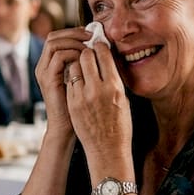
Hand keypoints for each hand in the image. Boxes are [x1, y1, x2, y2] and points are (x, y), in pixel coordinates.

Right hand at [33, 27, 93, 137]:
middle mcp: (43, 67)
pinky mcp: (48, 80)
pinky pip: (59, 56)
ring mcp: (44, 73)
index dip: (73, 32)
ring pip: (54, 43)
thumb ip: (83, 64)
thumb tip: (98, 46)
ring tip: (89, 47)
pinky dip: (73, 53)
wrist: (68, 129)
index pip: (57, 38)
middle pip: (53, 36)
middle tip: (90, 36)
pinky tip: (85, 60)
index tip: (91, 34)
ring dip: (74, 41)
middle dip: (73, 32)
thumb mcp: (81, 80)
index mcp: (50, 65)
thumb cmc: (79, 107)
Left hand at [65, 40, 131, 163]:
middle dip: (87, 51)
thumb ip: (114, 80)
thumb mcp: (123, 99)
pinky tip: (78, 81)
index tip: (99, 45)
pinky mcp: (72, 103)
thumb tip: (107, 61)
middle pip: (86, 56)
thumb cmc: (119, 125)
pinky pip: (70, 81)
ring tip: (83, 67)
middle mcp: (97, 89)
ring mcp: (82, 96)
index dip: (100, 46)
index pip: (103, 54)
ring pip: (75, 67)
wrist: (107, 149)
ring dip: (78, 64)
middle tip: (88, 52)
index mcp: (114, 86)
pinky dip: (73, 78)